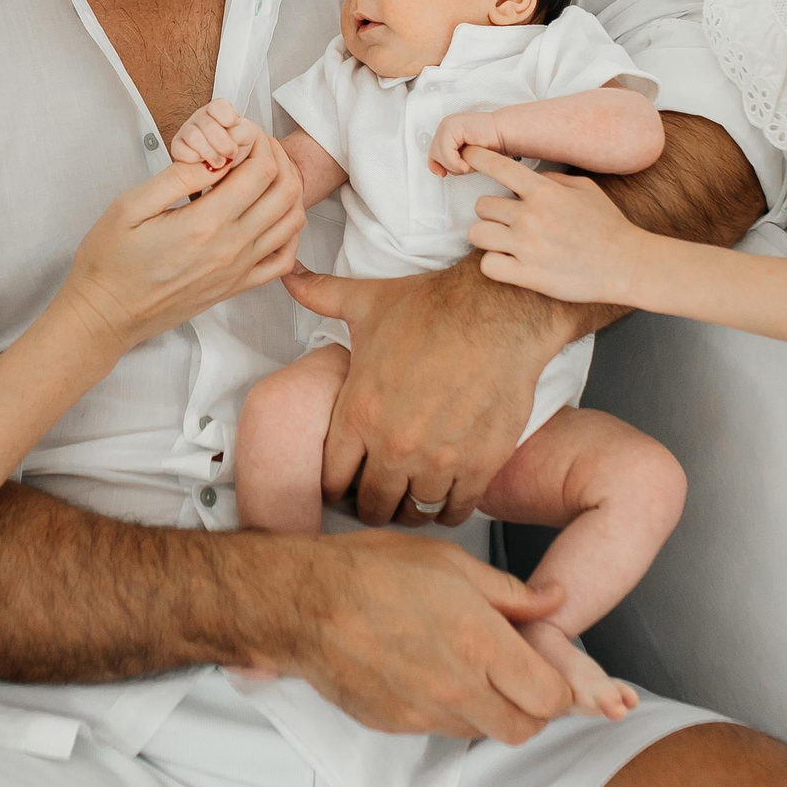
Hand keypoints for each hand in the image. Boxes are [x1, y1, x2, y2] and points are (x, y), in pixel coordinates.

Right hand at [59, 130, 305, 349]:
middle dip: (278, 157)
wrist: (106, 313)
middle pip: (285, 191)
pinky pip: (284, 259)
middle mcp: (232, 247)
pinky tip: (271, 215)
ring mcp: (239, 270)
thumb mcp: (131, 205)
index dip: (259, 141)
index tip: (243, 131)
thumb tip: (216, 155)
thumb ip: (178, 177)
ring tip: (263, 173)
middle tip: (256, 145)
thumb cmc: (110, 259)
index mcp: (206, 222)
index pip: (261, 170)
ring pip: (292, 222)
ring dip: (287, 189)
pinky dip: (289, 231)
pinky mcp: (237, 286)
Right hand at [169, 98, 259, 172]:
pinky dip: (193, 159)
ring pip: (193, 136)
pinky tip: (201, 163)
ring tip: (218, 163)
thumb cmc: (234, 155)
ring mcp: (188, 131)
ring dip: (209, 153)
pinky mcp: (178, 147)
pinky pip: (181, 150)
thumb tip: (232, 133)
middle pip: (208, 123)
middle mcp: (203, 119)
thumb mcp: (246, 139)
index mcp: (220, 113)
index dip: (227, 117)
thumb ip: (242, 131)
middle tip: (230, 154)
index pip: (219, 105)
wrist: (221, 179)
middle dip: (221, 142)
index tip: (233, 126)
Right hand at [266, 530, 575, 742]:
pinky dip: (447, 709)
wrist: (302, 602)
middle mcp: (458, 687)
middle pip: (524, 729)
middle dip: (529, 708)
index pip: (550, 696)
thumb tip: (553, 600)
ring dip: (488, 709)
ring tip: (468, 667)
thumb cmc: (371, 572)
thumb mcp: (451, 563)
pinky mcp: (397, 724)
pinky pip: (440, 728)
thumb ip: (511, 593)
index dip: (557, 685)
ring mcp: (425, 712)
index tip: (546, 667)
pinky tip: (430, 672)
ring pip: (482, 732)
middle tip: (515, 676)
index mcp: (481, 642)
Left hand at [283, 262, 569, 527]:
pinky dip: (449, 509)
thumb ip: (322, 295)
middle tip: (380, 496)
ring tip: (413, 498)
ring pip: (414, 512)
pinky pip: (456, 509)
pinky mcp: (479, 465)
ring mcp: (438, 459)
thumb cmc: (432, 307)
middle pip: (372, 504)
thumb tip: (288, 275)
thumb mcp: (368, 301)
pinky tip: (446, 497)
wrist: (498, 311)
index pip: (332, 478)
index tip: (346, 481)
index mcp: (359, 411)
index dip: (336, 484)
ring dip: (411, 508)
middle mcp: (394, 444)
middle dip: (372, 503)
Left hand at [429, 108, 510, 175]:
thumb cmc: (492, 146)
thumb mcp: (466, 157)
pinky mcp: (452, 127)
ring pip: (438, 155)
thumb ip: (451, 161)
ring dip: (455, 166)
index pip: (432, 152)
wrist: (505, 134)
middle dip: (450, 166)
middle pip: (434, 155)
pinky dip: (456, 163)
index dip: (436, 166)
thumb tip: (439, 171)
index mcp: (447, 131)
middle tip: (467, 166)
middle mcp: (446, 125)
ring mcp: (448, 125)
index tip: (442, 174)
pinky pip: (445, 153)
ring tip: (471, 163)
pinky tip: (469, 162)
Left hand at [466, 147, 648, 306]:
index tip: (465, 155)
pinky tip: (508, 262)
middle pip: (481, 206)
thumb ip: (553, 179)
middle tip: (506, 221)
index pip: (497, 166)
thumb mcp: (585, 188)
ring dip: (486, 236)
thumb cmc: (608, 225)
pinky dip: (493, 263)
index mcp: (544, 192)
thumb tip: (531, 176)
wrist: (626, 264)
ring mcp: (526, 247)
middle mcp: (531, 216)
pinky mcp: (527, 275)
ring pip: (477, 234)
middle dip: (490, 212)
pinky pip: (487, 265)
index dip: (476, 157)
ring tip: (502, 241)